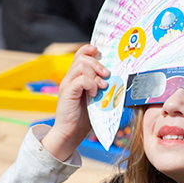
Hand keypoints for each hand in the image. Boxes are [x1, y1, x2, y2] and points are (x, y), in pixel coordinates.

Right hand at [41, 44, 108, 160]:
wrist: (71, 133)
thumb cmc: (85, 117)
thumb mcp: (96, 98)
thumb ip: (101, 86)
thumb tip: (116, 77)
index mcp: (77, 77)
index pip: (80, 55)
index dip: (89, 49)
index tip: (99, 51)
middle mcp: (70, 78)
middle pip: (82, 58)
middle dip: (97, 64)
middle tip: (107, 75)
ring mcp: (67, 84)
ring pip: (81, 66)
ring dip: (95, 74)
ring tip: (102, 86)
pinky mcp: (67, 92)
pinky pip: (80, 79)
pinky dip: (90, 84)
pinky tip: (95, 94)